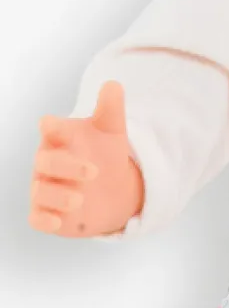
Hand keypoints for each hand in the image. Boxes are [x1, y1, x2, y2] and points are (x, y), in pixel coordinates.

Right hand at [29, 81, 144, 236]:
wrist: (112, 190)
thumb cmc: (105, 154)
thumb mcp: (112, 132)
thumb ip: (111, 109)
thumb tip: (113, 84)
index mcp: (60, 138)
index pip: (49, 128)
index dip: (51, 127)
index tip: (52, 126)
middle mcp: (48, 162)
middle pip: (45, 161)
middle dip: (66, 166)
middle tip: (94, 171)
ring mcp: (45, 188)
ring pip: (40, 191)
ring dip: (58, 196)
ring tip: (80, 199)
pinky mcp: (47, 213)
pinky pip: (37, 218)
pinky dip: (44, 220)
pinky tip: (59, 222)